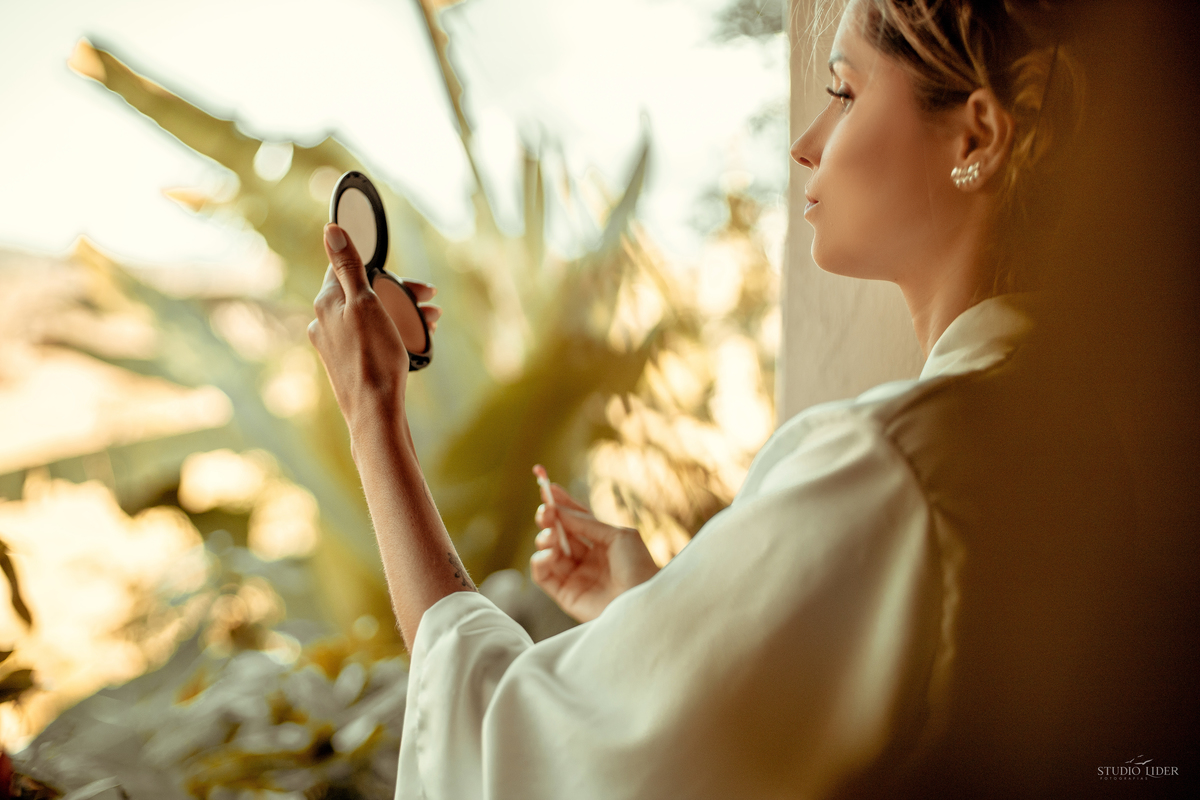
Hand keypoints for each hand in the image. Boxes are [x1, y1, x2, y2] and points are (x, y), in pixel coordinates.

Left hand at [307, 224, 438, 434]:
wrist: (375, 413)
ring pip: (372, 316)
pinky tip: (414, 340)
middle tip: (430, 299)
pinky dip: (394, 332)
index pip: (348, 268)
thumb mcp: (365, 303)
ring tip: (432, 321)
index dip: (382, 270)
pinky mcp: (347, 363)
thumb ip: (348, 266)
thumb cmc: (374, 358)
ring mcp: (335, 344)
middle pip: (364, 293)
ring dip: (402, 313)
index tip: (409, 282)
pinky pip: (372, 337)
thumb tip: (331, 230)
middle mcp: (325, 323)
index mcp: (326, 303)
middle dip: (400, 292)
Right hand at [530, 482, 659, 622]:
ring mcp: (576, 577)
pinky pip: (542, 575)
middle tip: (545, 512)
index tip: (547, 489)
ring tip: (551, 536)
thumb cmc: (639, 568)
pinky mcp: (565, 595)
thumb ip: (587, 523)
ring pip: (548, 553)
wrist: (642, 601)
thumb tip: (559, 510)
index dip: (562, 505)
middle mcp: (587, 560)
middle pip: (559, 535)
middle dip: (549, 520)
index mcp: (603, 544)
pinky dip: (540, 561)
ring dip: (544, 539)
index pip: (577, 521)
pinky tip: (550, 554)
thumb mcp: (618, 536)